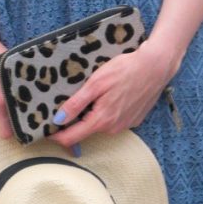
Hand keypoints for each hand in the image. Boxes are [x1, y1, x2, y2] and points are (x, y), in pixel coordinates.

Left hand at [46, 38, 181, 154]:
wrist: (156, 65)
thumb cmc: (125, 70)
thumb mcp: (95, 83)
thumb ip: (76, 104)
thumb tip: (58, 120)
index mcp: (100, 121)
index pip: (71, 138)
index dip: (56, 136)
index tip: (45, 131)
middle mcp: (113, 128)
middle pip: (85, 131)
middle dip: (75, 121)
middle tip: (69, 104)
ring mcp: (125, 125)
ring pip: (100, 125)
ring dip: (93, 115)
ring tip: (94, 95)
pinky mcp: (134, 120)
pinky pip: (114, 120)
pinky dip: (109, 112)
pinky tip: (112, 96)